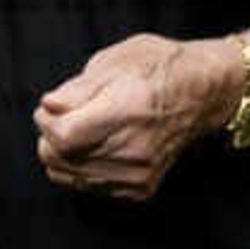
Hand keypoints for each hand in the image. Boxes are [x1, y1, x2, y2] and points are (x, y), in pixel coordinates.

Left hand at [33, 33, 229, 200]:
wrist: (204, 93)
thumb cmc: (160, 68)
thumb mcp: (115, 60)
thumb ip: (77, 89)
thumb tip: (49, 106)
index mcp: (126, 112)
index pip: (63, 137)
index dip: (45, 122)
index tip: (50, 107)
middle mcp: (133, 149)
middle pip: (59, 159)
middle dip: (50, 137)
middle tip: (65, 115)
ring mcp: (138, 174)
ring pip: (69, 176)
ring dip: (65, 153)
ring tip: (86, 128)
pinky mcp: (140, 188)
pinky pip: (89, 186)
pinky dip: (84, 167)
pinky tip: (102, 144)